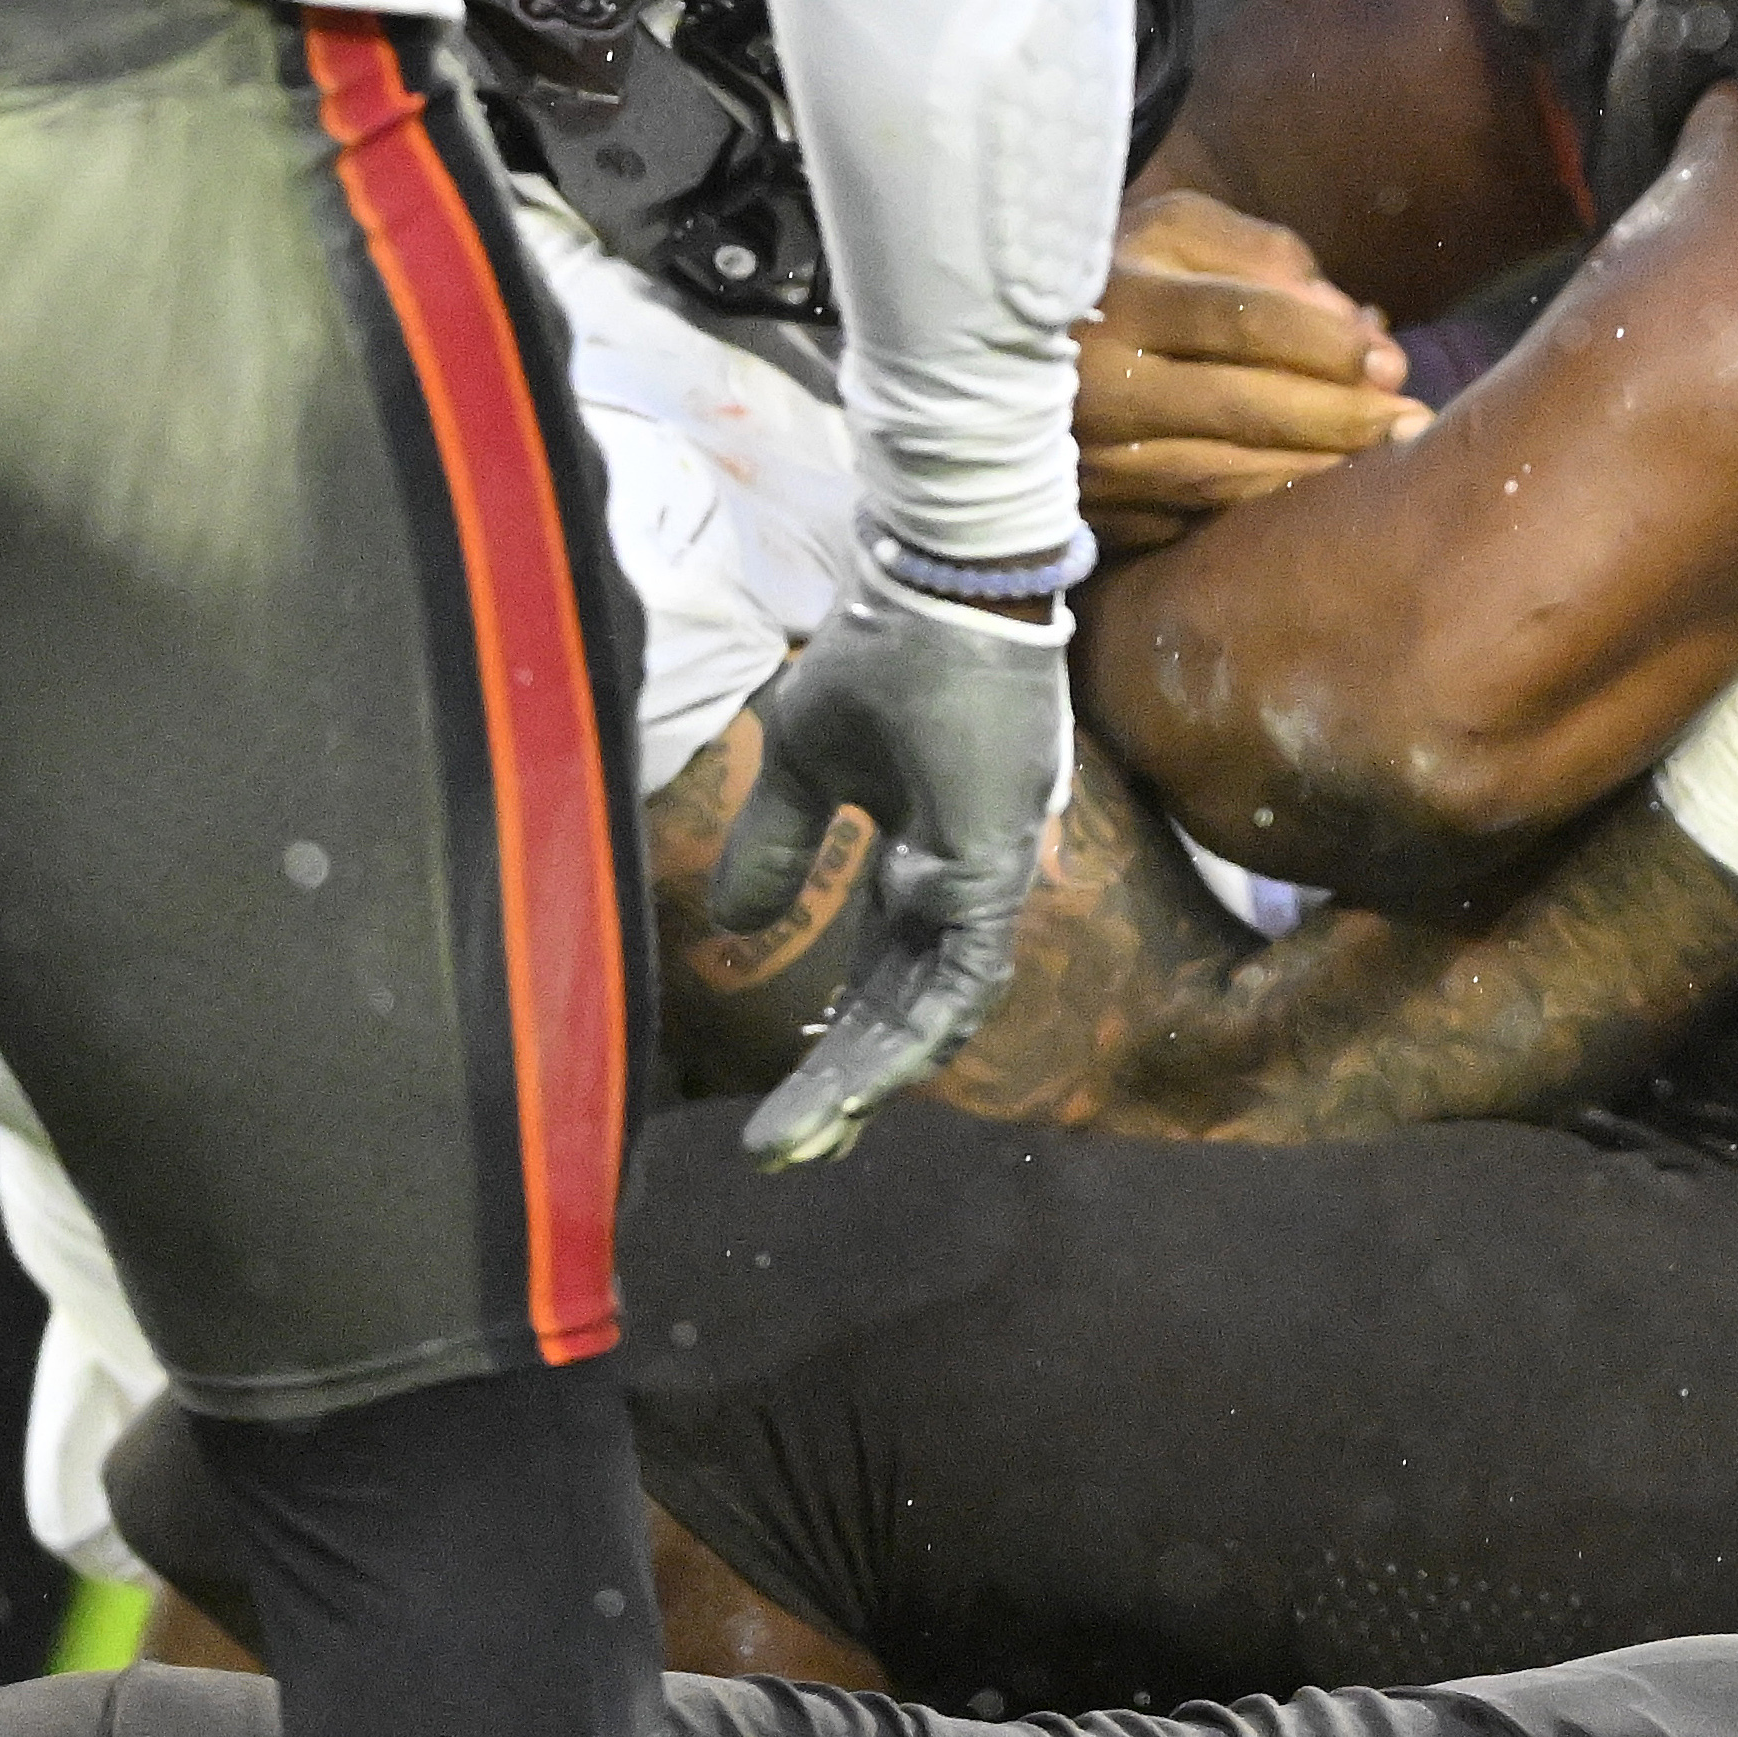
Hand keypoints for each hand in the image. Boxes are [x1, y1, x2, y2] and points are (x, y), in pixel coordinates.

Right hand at [709, 551, 1075, 1164]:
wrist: (938, 583)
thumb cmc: (883, 653)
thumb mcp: (804, 763)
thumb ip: (778, 845)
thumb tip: (735, 928)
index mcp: (919, 854)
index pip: (883, 970)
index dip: (835, 1037)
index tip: (779, 1101)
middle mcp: (962, 876)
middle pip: (905, 1005)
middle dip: (845, 1084)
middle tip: (785, 1153)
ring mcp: (989, 870)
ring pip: (940, 1006)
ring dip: (874, 1075)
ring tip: (808, 1135)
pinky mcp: (1002, 858)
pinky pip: (969, 966)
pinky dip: (922, 1021)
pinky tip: (870, 1069)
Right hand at [1076, 191, 1421, 553]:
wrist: (982, 354)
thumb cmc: (1110, 275)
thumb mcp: (1170, 233)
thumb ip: (1259, 255)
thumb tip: (1349, 315)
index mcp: (1111, 297)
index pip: (1233, 320)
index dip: (1320, 340)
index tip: (1387, 357)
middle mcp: (1091, 382)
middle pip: (1238, 406)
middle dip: (1339, 416)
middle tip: (1415, 421)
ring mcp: (1085, 457)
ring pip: (1219, 475)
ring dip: (1314, 472)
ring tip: (1388, 462)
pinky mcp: (1088, 512)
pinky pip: (1189, 517)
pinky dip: (1260, 510)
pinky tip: (1320, 500)